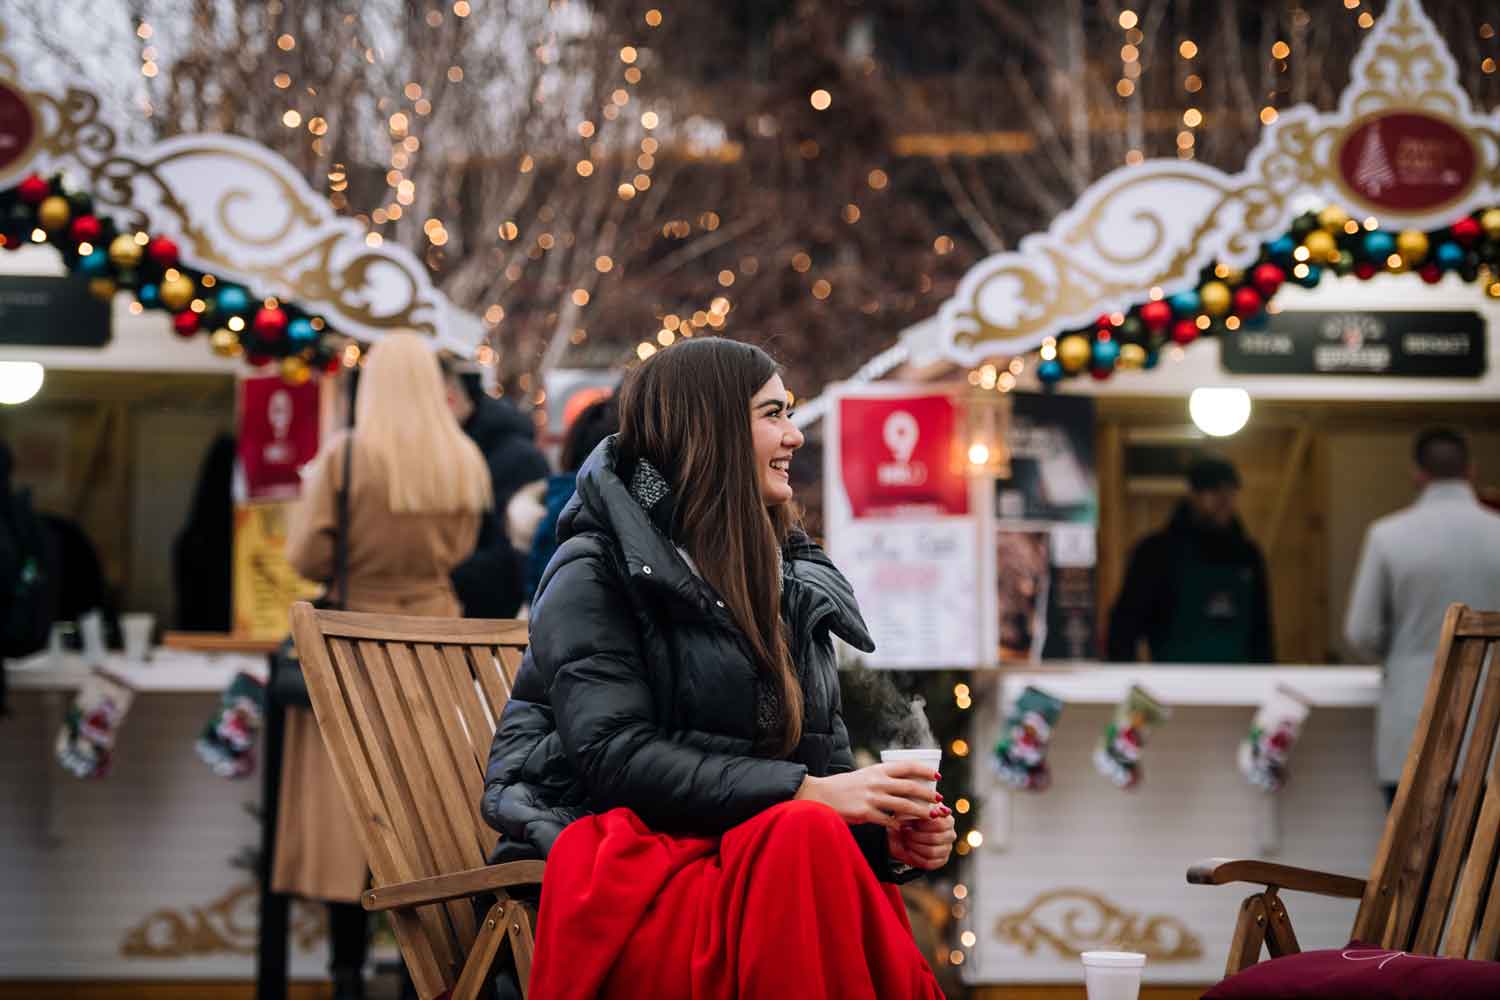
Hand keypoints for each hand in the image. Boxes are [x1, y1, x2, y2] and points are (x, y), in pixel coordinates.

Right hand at [795, 762, 941, 828]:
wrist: (821, 795)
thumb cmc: (845, 786)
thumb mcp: (865, 775)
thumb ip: (883, 778)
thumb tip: (906, 782)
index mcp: (878, 770)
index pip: (907, 767)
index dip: (925, 770)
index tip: (937, 776)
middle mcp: (877, 782)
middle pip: (910, 787)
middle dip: (928, 794)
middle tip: (940, 800)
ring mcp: (872, 798)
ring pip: (904, 805)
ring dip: (921, 811)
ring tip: (932, 816)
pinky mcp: (865, 813)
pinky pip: (889, 821)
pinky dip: (900, 825)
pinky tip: (907, 828)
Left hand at [888, 811, 956, 870]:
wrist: (903, 832)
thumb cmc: (910, 817)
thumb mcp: (913, 807)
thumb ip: (925, 807)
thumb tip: (939, 810)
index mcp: (948, 820)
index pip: (940, 824)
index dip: (922, 825)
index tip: (909, 823)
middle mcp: (950, 835)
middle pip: (935, 838)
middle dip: (916, 836)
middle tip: (905, 832)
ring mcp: (947, 849)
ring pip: (931, 852)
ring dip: (914, 846)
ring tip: (906, 840)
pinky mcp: (941, 861)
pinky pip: (929, 863)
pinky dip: (916, 857)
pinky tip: (909, 850)